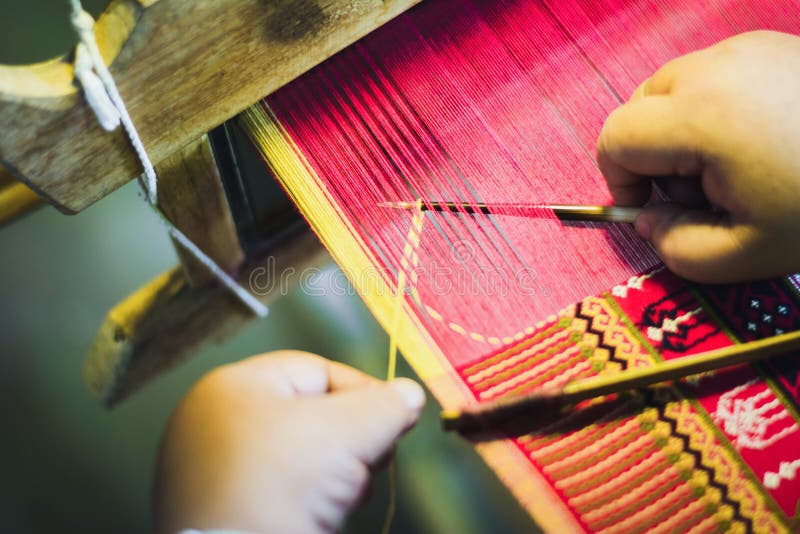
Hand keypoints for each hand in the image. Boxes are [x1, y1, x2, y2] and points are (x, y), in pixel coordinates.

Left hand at [153, 351, 424, 533]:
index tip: (397, 414)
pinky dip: (312, 495)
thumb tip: (409, 395)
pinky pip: (282, 487)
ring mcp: (216, 468)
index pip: (317, 371)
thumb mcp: (349, 431)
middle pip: (310, 412)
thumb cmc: (284, 483)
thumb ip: (386, 406)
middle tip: (374, 457)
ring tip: (348, 490)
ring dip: (337, 470)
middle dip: (352, 436)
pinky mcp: (227, 508)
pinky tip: (327, 510)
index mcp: (234, 385)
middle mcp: (216, 421)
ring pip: (301, 452)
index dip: (364, 390)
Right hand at [597, 31, 799, 282]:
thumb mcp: (745, 254)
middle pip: (639, 107)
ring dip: (678, 130)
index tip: (651, 208)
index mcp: (701, 116)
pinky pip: (713, 76)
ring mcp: (748, 48)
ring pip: (673, 88)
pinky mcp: (773, 44)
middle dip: (648, 153)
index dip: (618, 179)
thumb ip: (674, 247)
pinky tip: (756, 139)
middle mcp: (716, 67)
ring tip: (730, 164)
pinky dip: (713, 109)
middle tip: (695, 191)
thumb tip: (647, 220)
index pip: (616, 137)